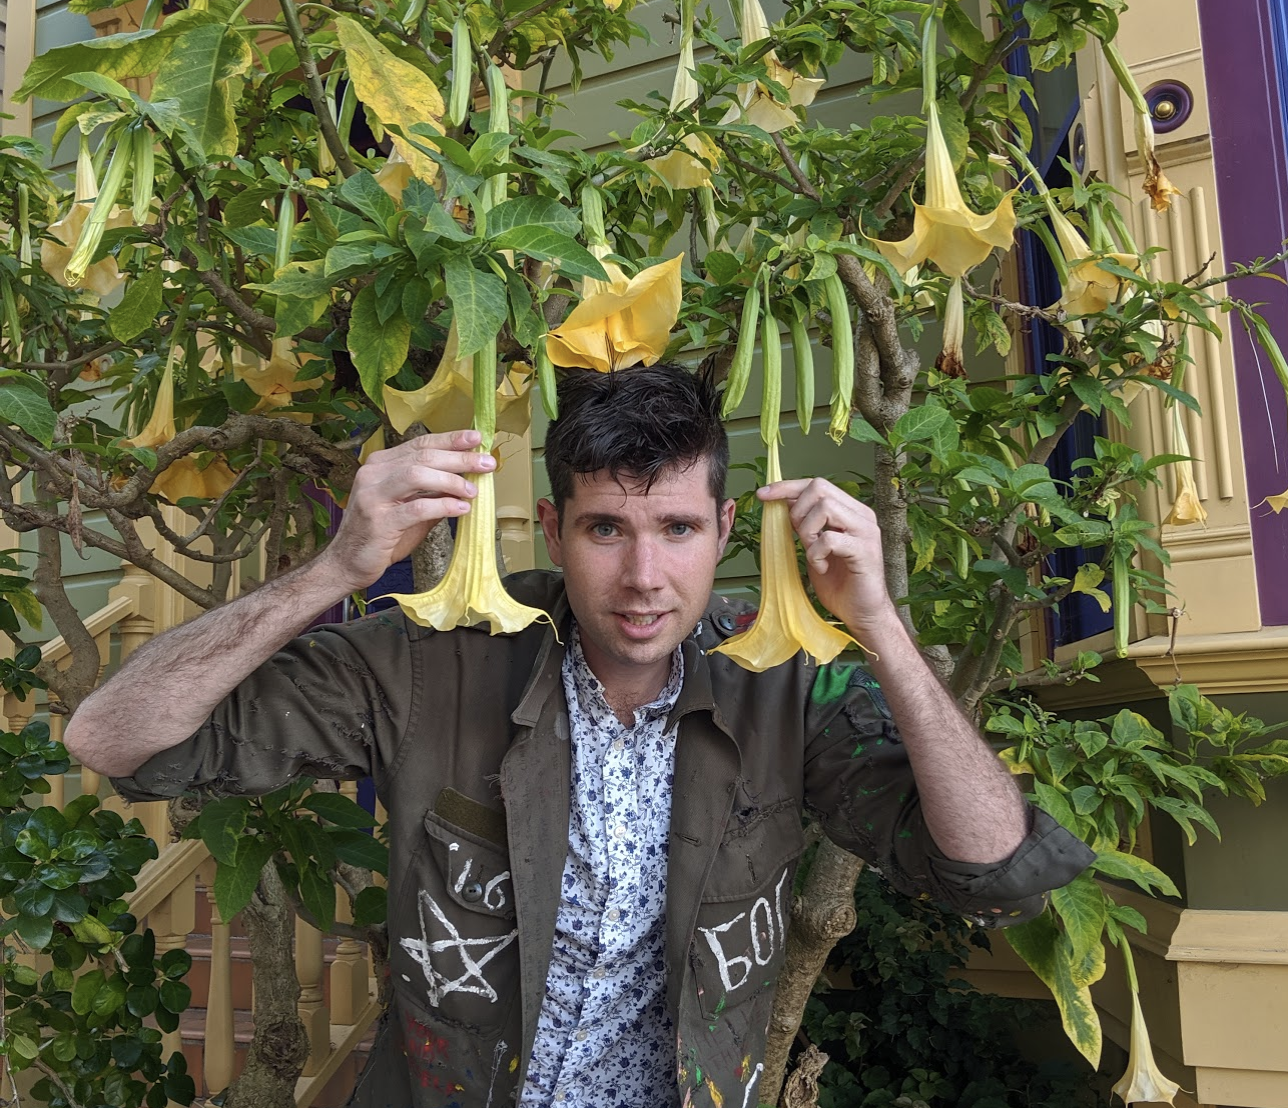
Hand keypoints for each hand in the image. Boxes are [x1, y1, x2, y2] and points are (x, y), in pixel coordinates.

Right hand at [319, 430, 495, 592]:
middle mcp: (374, 474)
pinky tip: (461, 508)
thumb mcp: (409, 507)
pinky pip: (417, 508)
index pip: (420, 444)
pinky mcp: (379, 521)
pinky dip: (443, 505)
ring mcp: (374, 496)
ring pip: (417, 475)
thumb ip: (433, 491)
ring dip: (451, 480)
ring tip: (473, 491)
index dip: (450, 439)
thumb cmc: (382, 534)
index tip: (476, 438)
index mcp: (381, 465)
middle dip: (459, 458)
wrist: (348, 563)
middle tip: (487, 462)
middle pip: (422, 456)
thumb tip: (467, 479)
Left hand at [758, 477, 896, 635]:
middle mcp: (862, 515)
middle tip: (800, 538)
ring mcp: (866, 531)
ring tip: (813, 554)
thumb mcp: (814, 546)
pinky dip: (816, 554)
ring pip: (825, 508)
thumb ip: (804, 524)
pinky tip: (822, 567)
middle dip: (798, 512)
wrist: (861, 612)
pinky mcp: (865, 550)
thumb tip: (782, 503)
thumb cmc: (839, 583)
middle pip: (820, 488)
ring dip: (808, 532)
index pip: (817, 484)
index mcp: (851, 511)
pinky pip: (829, 539)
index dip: (787, 487)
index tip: (763, 494)